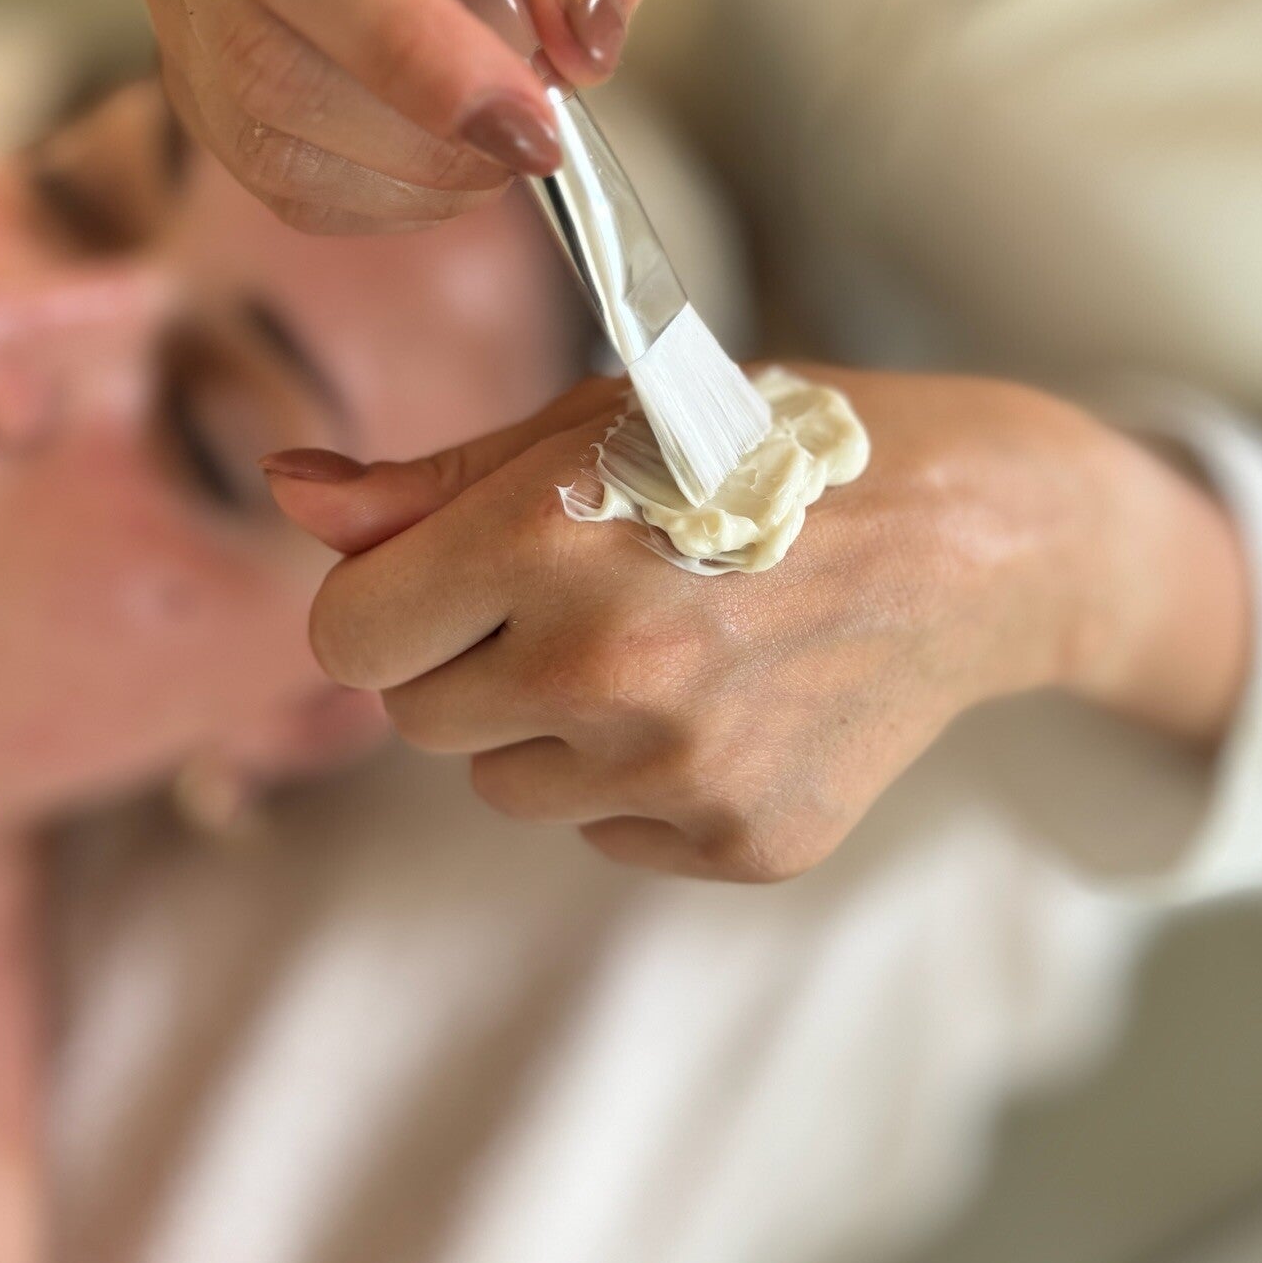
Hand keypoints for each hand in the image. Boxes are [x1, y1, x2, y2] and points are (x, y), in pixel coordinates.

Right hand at [132, 0, 655, 232]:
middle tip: (529, 144)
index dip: (409, 37)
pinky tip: (444, 173)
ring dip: (404, 170)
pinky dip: (377, 199)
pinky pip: (268, 176)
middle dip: (417, 121)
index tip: (523, 105)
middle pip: (262, 39)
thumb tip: (581, 30)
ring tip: (499, 154)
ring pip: (259, 124)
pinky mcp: (190, 80)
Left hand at [267, 371, 1251, 881]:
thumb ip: (429, 480)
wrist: (972, 536)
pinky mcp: (741, 840)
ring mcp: (677, 767)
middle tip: (581, 590)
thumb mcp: (598, 422)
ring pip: (508, 785)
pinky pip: (610, 831)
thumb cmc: (765, 449)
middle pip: (419, 716)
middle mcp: (601, 664)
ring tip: (662, 640)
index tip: (446, 577)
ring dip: (551, 724)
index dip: (386, 602)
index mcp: (545, 536)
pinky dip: (642, 777)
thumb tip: (289, 493)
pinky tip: (727, 697)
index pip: (345, 636)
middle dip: (471, 656)